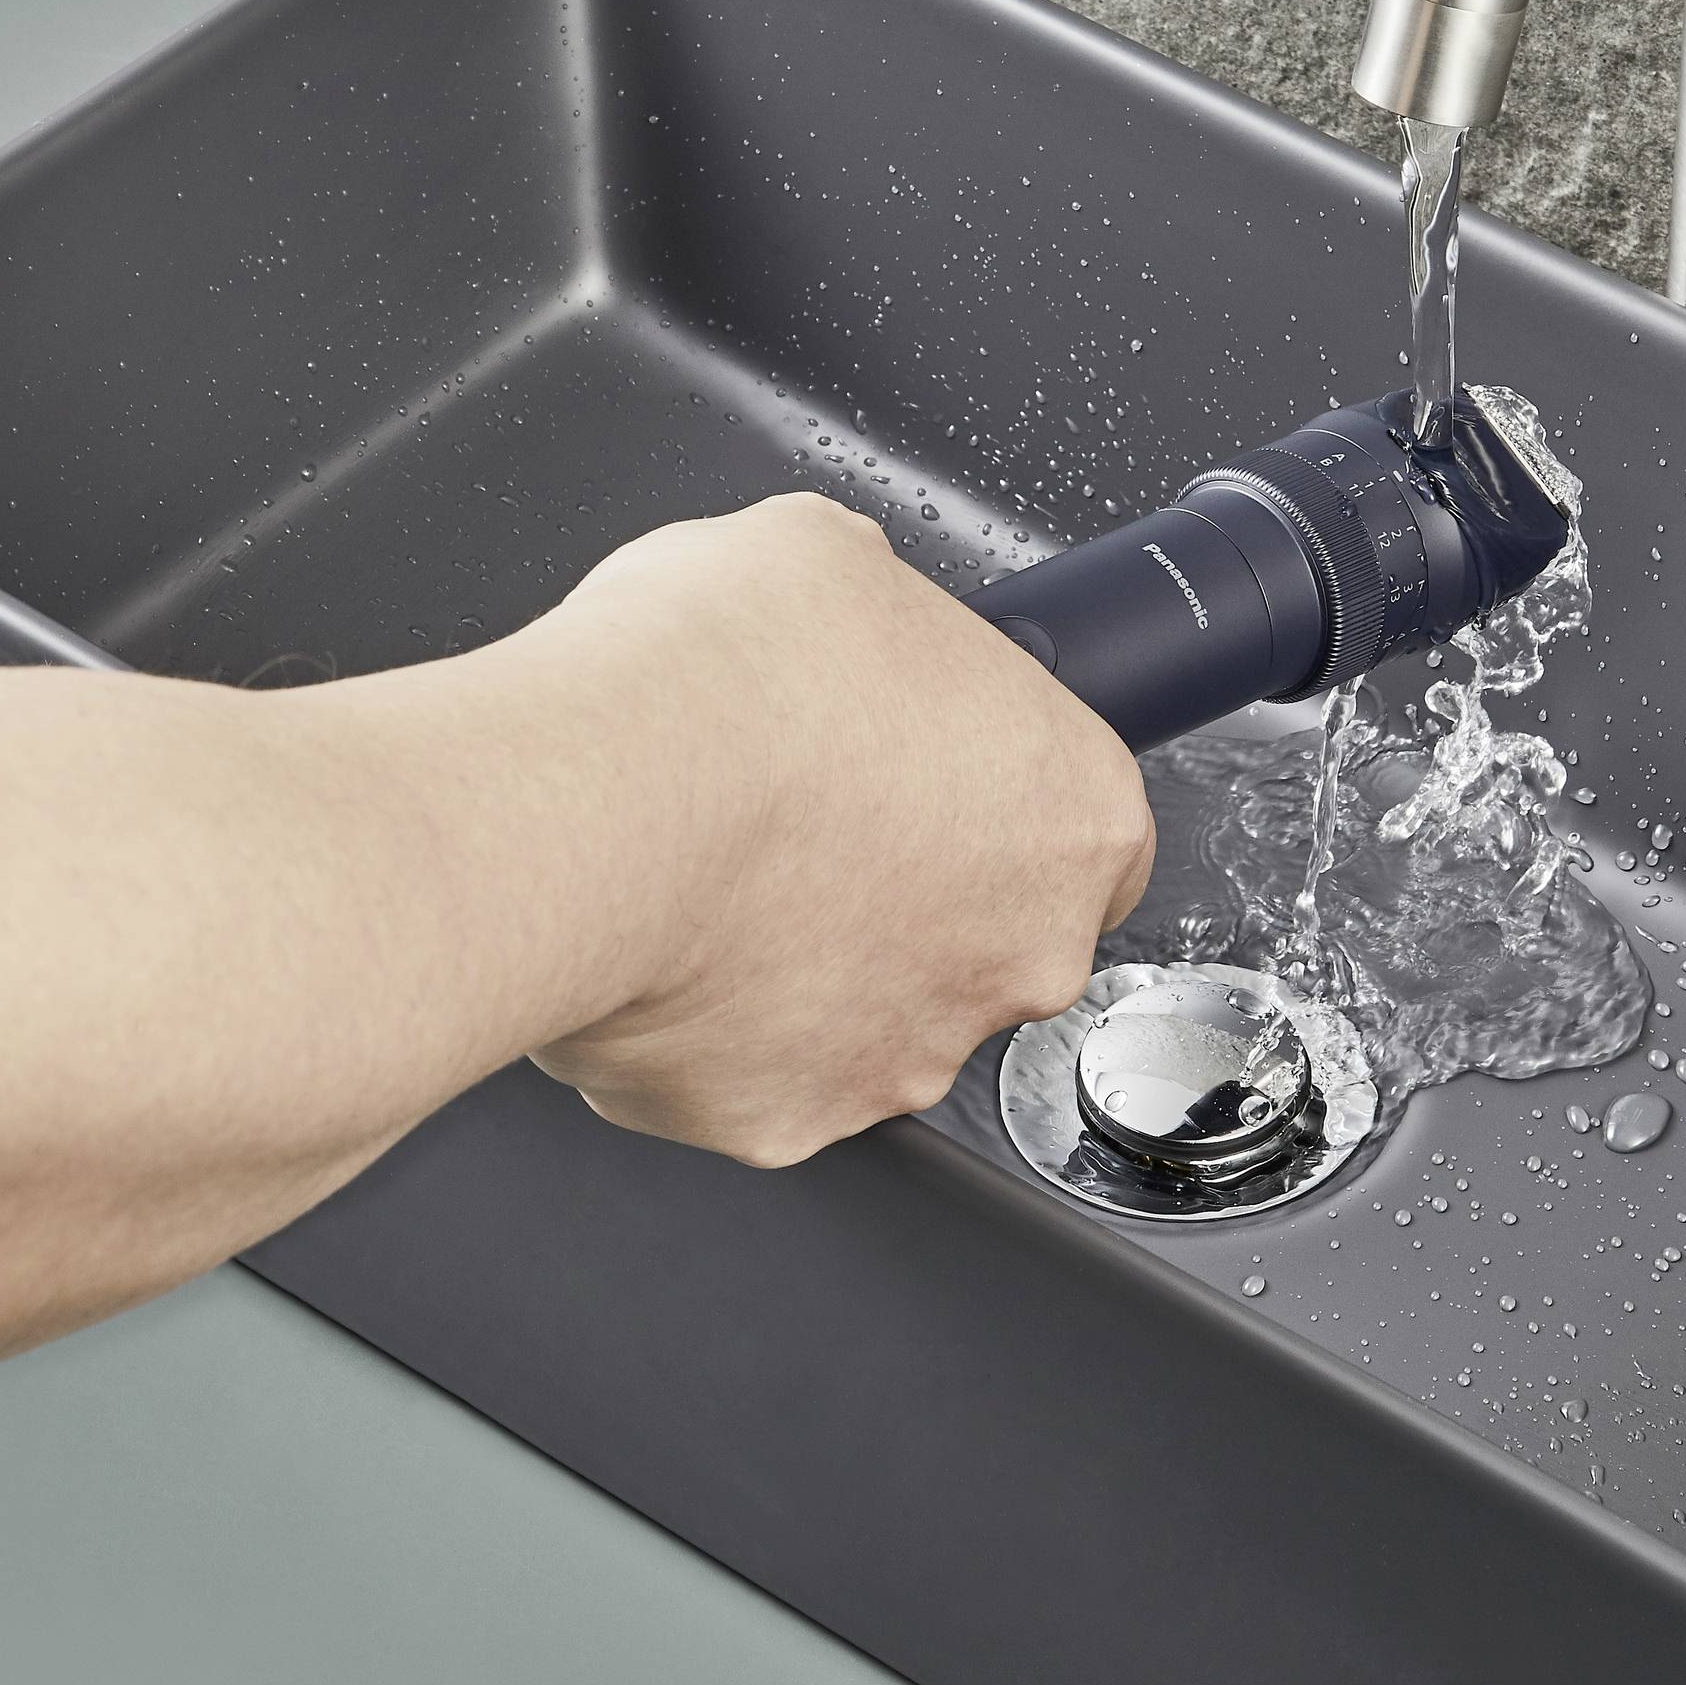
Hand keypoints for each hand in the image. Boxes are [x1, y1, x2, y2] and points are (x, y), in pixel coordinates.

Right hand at [517, 495, 1153, 1165]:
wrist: (596, 804)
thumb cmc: (728, 680)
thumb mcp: (838, 560)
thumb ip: (888, 625)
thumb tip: (853, 628)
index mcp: (1075, 814)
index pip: (1089, 831)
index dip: (1005, 799)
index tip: (937, 778)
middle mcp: (1019, 956)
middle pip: (992, 938)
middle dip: (909, 891)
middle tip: (809, 822)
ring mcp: (905, 1054)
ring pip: (876, 1015)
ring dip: (816, 962)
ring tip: (722, 877)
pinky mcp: (784, 1124)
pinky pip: (760, 1075)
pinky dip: (717, 1028)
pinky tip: (669, 947)